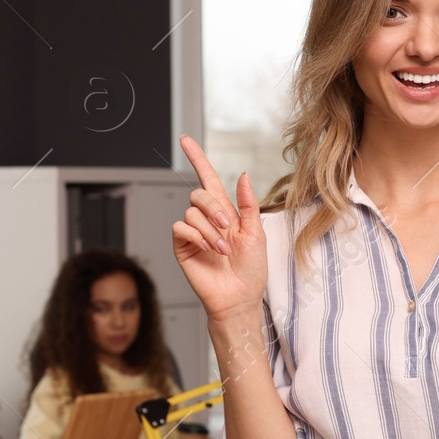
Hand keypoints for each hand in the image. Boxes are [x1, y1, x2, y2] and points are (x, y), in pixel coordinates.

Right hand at [173, 135, 267, 323]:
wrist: (240, 298)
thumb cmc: (251, 270)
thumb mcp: (257, 233)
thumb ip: (248, 204)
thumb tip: (243, 176)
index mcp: (226, 212)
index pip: (207, 178)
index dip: (197, 158)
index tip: (186, 140)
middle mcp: (207, 219)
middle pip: (198, 194)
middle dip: (214, 208)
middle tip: (228, 228)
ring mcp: (193, 233)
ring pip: (191, 212)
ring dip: (210, 229)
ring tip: (222, 249)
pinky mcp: (183, 247)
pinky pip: (181, 228)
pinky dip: (196, 236)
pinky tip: (208, 249)